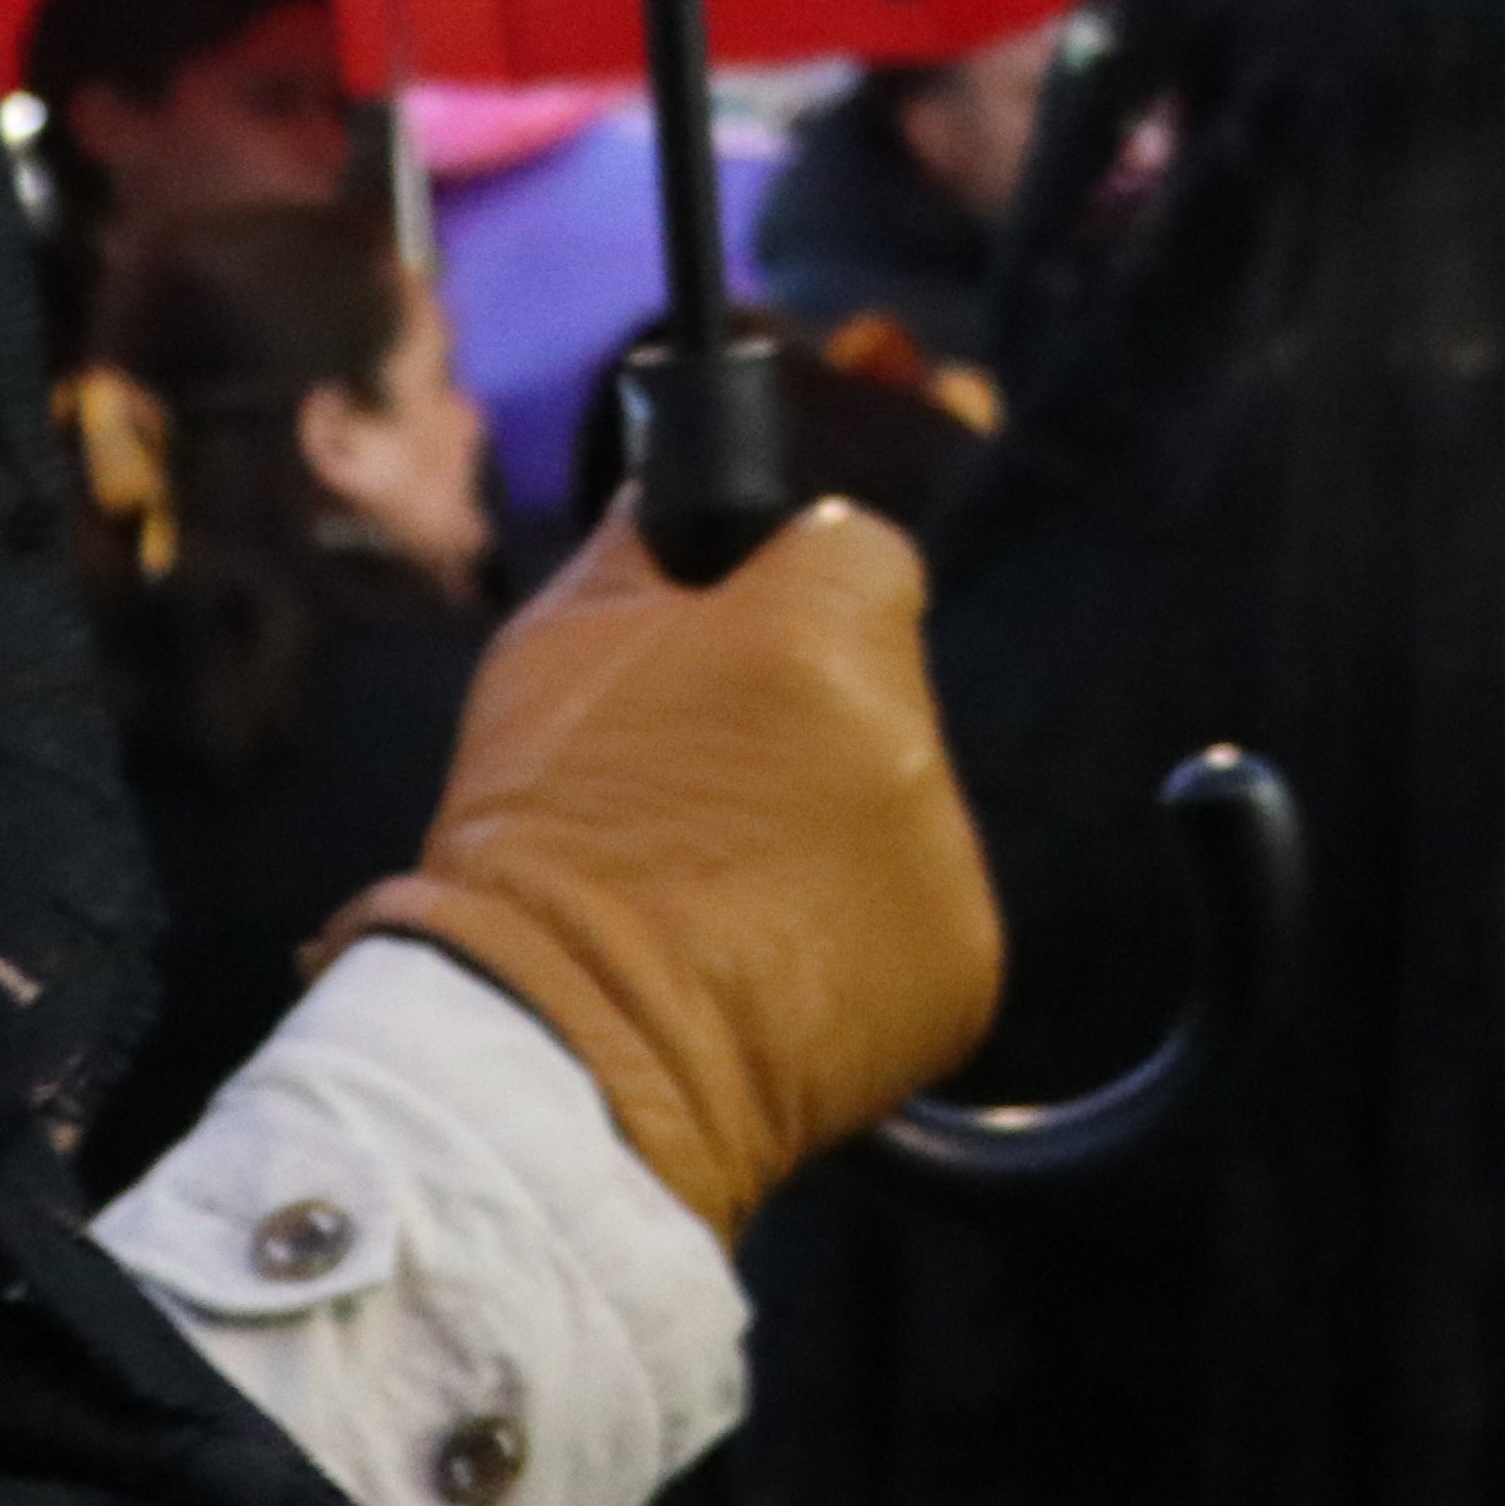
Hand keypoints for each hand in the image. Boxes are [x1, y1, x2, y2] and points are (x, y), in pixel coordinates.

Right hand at [319, 500, 1005, 1239]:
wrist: (557, 1047)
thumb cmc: (538, 836)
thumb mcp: (555, 641)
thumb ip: (649, 540)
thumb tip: (689, 458)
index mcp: (821, 629)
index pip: (865, 547)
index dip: (801, 588)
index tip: (750, 643)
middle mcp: (907, 730)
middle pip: (885, 684)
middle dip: (813, 720)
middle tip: (709, 794)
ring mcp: (948, 853)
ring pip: (904, 804)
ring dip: (840, 831)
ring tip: (728, 893)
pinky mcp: (966, 962)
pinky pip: (922, 919)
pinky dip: (864, 937)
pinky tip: (773, 962)